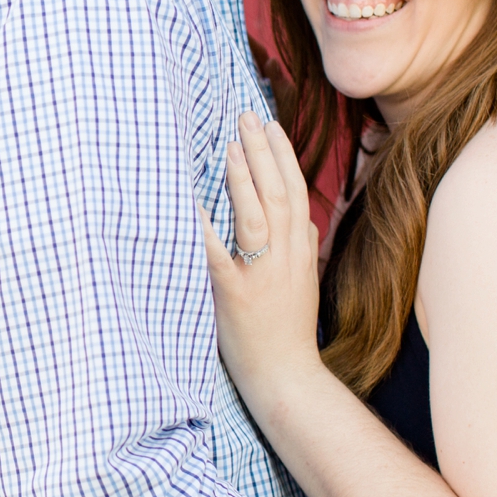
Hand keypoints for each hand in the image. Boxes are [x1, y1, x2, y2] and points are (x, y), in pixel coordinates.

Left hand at [199, 113, 323, 407]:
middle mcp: (286, 258)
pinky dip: (204, 228)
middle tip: (246, 118)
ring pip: (258, 217)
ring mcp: (262, 276)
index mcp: (300, 251)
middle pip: (280, 194)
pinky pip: (218, 255)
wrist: (287, 378)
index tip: (269, 125)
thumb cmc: (288, 329)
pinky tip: (190, 203)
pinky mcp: (236, 296)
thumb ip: (305, 248)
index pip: (297, 192)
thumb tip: (307, 219)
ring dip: (245, 179)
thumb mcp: (305, 282)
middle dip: (264, 152)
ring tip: (231, 146)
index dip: (283, 156)